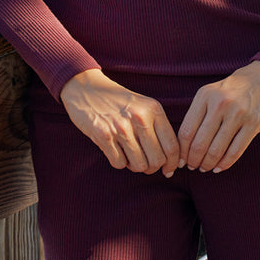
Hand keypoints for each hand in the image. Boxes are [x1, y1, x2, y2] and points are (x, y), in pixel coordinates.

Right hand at [60, 69, 179, 175]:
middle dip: (152, 167)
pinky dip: (119, 162)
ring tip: (129, 155)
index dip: (172, 163)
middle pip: (157, 160)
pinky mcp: (104, 135)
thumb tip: (171, 160)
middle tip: (146, 164)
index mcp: (153, 109)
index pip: (172, 146)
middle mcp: (140, 118)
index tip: (168, 170)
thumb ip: (157, 127)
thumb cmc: (119, 102)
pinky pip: (119, 164)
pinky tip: (115, 150)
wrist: (87, 89)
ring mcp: (121, 127)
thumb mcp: (143, 106)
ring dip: (135, 166)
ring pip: (139, 165)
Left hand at [177, 61, 259, 173]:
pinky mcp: (254, 123)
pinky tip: (219, 167)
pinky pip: (235, 151)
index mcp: (205, 95)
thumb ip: (199, 114)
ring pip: (216, 150)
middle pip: (199, 143)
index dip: (182, 151)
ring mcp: (238, 114)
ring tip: (205, 168)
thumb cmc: (234, 89)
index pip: (187, 131)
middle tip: (193, 167)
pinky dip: (225, 164)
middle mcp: (220, 103)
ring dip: (208, 164)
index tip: (180, 160)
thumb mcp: (212, 92)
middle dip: (193, 161)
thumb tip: (184, 146)